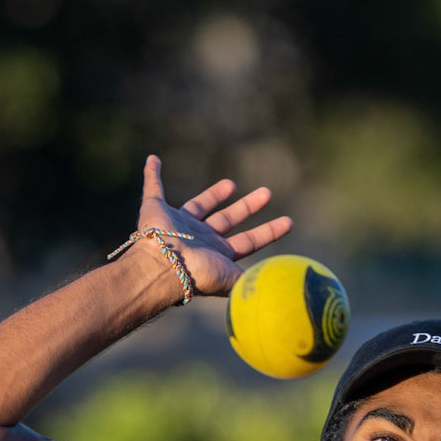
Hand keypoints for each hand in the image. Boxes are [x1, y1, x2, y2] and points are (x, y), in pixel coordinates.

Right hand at [132, 154, 291, 298]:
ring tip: (231, 183)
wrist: (163, 267)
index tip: (289, 223)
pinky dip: (151, 174)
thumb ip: (255, 279)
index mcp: (216, 256)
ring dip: (213, 194)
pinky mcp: (154, 210)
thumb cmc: (197, 275)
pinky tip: (153, 159)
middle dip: (247, 208)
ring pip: (199, 205)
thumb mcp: (234, 279)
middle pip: (228, 220)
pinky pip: (153, 188)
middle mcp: (198, 240)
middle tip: (267, 193)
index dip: (269, 232)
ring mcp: (176, 224)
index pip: (249, 242)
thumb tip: (278, 281)